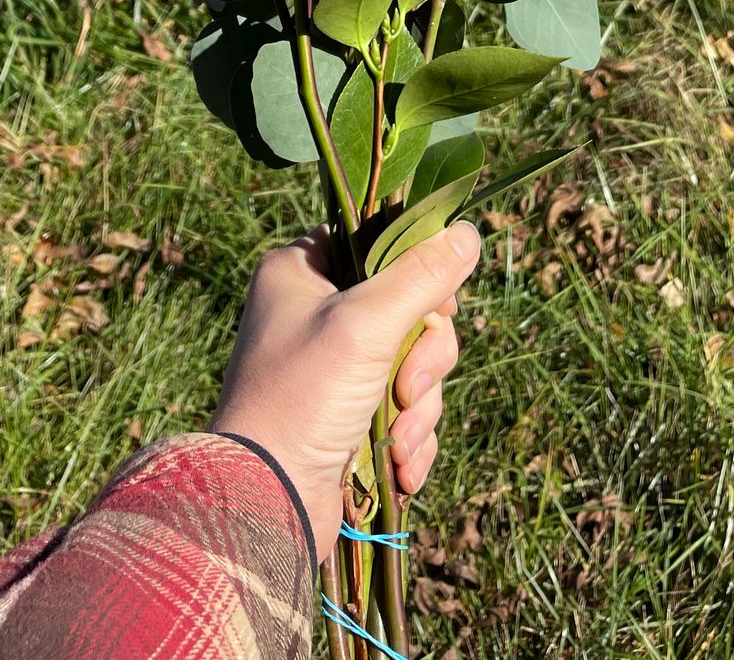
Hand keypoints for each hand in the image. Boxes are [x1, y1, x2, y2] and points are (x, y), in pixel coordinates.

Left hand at [209, 222, 480, 562]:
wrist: (265, 502)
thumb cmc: (303, 397)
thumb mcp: (366, 325)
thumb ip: (421, 277)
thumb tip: (468, 232)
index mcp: (300, 271)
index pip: (375, 242)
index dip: (416, 270)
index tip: (440, 304)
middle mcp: (314, 312)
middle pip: (408, 308)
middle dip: (423, 358)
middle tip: (408, 387)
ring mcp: (332, 368)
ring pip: (413, 364)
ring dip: (419, 406)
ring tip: (398, 441)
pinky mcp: (348, 417)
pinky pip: (404, 410)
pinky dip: (409, 437)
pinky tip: (399, 466)